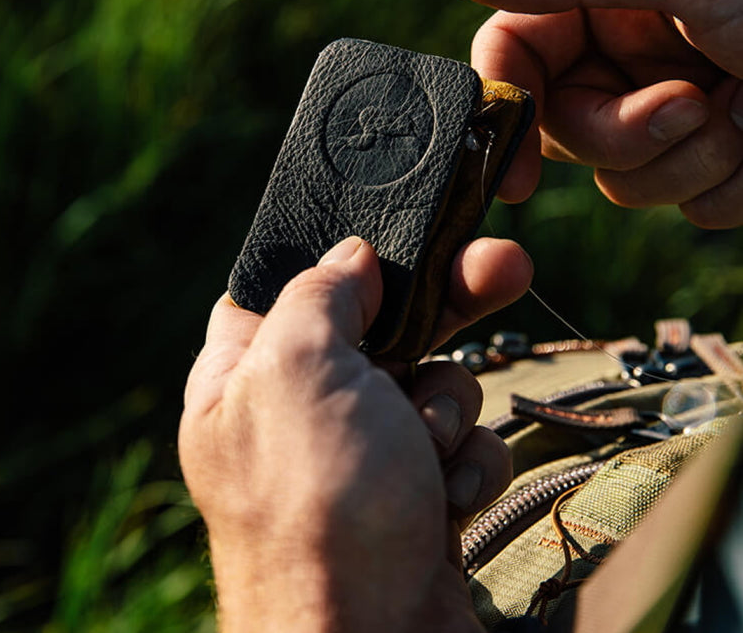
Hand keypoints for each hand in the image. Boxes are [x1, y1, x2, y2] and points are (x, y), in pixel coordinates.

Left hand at [179, 236, 531, 632]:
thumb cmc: (321, 504)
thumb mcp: (298, 369)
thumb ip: (319, 295)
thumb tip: (351, 256)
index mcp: (246, 378)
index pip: (285, 290)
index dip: (339, 261)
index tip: (386, 244)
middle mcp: (302, 413)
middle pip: (381, 326)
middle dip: (444, 302)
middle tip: (501, 265)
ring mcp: (365, 456)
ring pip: (433, 381)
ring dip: (448, 405)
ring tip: (429, 445)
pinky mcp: (418, 494)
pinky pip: (461, 441)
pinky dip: (465, 462)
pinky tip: (447, 498)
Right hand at [444, 0, 742, 227]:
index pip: (513, 56)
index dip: (505, 112)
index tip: (515, 174)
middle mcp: (626, 58)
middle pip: (563, 132)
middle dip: (625, 135)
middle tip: (690, 105)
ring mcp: (665, 113)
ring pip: (620, 180)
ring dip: (688, 163)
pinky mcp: (707, 160)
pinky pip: (682, 204)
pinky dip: (729, 186)